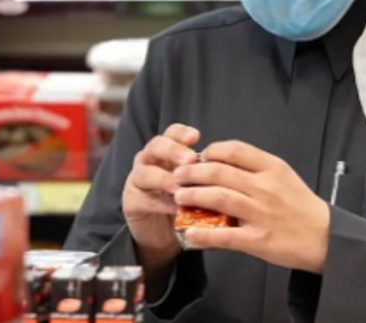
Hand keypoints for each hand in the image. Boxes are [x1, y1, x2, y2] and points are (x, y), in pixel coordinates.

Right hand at [123, 124, 199, 263]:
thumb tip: (234, 169)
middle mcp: (149, 161)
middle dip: (173, 150)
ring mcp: (137, 180)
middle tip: (189, 159)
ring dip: (164, 179)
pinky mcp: (131, 202)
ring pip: (145, 172)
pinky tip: (177, 208)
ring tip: (180, 186)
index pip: (171, 133)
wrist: (162, 233)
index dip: (182, 133)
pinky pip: (144, 199)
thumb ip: (206, 175)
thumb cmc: (184, 202)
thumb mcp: (196, 185)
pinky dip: (161, 203)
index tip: (196, 136)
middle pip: (156, 146)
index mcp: (166, 151)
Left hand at [172, 140, 330, 273]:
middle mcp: (265, 187)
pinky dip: (203, 234)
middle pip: (218, 172)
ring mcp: (261, 213)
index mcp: (272, 168)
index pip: (233, 149)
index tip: (196, 158)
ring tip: (178, 197)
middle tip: (177, 176)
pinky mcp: (258, 239)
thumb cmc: (300, 206)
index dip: (209, 151)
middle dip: (191, 172)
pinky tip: (190, 232)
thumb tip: (218, 161)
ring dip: (192, 196)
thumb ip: (254, 167)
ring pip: (218, 198)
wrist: (327, 238)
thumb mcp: (282, 176)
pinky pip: (224, 235)